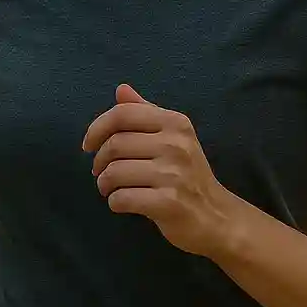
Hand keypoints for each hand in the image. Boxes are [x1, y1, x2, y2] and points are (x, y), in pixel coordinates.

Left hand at [82, 82, 234, 257]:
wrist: (217, 216)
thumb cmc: (188, 175)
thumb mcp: (173, 138)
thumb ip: (145, 113)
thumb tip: (121, 90)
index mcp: (176, 123)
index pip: (123, 114)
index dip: (97, 128)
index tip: (89, 145)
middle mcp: (176, 144)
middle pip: (115, 144)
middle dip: (99, 161)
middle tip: (101, 173)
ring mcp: (174, 174)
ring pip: (115, 172)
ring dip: (104, 184)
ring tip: (111, 189)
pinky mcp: (168, 203)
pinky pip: (122, 198)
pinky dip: (115, 202)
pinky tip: (122, 203)